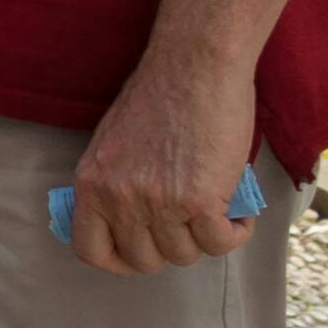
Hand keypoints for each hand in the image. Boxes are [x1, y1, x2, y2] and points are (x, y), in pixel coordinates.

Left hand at [68, 47, 261, 273]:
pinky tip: (238, 212)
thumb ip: (114, 183)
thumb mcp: (114, 144)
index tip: (142, 253)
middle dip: (170, 248)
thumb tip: (128, 221)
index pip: (90, 250)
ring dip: (205, 237)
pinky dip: (236, 233)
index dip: (119, 261)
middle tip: (189, 223)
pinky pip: (220, 243)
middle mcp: (118, 197)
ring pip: (185, 254)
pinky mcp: (199, 199)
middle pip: (144, 260)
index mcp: (91, 183)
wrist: (194, 67)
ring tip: (216, 209)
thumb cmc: (160, 97)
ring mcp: (158, 202)